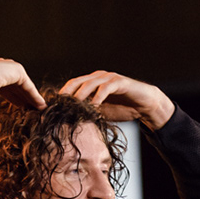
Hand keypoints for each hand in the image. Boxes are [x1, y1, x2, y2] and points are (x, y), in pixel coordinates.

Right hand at [0, 59, 45, 109]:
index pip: (7, 87)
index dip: (15, 98)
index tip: (21, 107)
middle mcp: (3, 68)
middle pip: (17, 87)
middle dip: (25, 99)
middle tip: (32, 109)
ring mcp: (11, 68)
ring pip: (24, 87)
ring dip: (32, 98)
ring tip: (39, 109)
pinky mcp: (19, 72)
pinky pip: (29, 86)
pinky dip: (35, 96)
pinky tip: (41, 104)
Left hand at [60, 70, 174, 130]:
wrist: (145, 105)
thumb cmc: (123, 108)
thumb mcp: (101, 112)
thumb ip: (88, 112)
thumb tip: (71, 121)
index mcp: (92, 82)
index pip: (72, 86)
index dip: (62, 95)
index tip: (53, 108)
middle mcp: (98, 77)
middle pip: (76, 82)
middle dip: (66, 94)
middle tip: (58, 107)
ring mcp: (109, 78)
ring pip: (89, 84)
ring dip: (80, 96)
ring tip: (73, 107)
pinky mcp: (120, 82)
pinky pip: (105, 88)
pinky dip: (98, 97)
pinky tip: (93, 107)